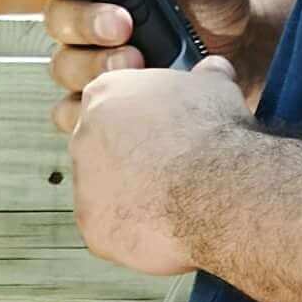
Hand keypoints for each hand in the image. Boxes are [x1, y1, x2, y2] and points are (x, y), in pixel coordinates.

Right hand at [21, 0, 263, 116]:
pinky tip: (127, 106)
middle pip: (56, 18)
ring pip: (64, 66)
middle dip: (86, 21)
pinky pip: (73, 112)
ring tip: (140, 63)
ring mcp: (90, 59)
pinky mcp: (101, 100)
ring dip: (96, 66)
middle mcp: (84, 14)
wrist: (243, 48)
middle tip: (123, 24)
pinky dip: (94, 111)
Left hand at [64, 57, 243, 278]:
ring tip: (170, 202)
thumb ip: (204, 75)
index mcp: (105, 93)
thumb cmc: (215, 135)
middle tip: (166, 171)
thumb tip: (213, 69)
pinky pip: (110, 231)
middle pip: (100, 149)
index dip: (138, 123)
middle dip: (129, 161)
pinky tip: (163, 227)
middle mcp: (83, 135)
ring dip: (130, 198)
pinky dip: (133, 233)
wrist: (219, 188)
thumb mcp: (215, 87)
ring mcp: (84, 185)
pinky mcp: (93, 228)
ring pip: (103, 193)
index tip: (159, 135)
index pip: (109, 105)